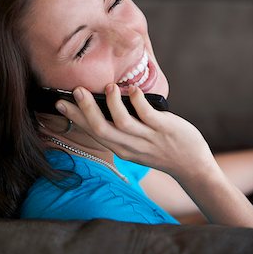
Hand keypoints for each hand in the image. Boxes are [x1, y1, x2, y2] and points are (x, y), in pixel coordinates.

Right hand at [56, 83, 215, 182]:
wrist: (192, 166)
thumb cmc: (162, 150)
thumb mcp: (136, 146)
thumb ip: (122, 129)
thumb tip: (107, 103)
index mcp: (121, 149)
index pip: (93, 132)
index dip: (75, 118)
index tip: (60, 104)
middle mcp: (130, 146)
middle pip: (101, 129)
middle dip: (86, 110)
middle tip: (76, 90)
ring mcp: (147, 139)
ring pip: (122, 123)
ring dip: (112, 104)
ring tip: (109, 87)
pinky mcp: (164, 130)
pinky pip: (147, 114)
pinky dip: (137, 100)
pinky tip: (133, 89)